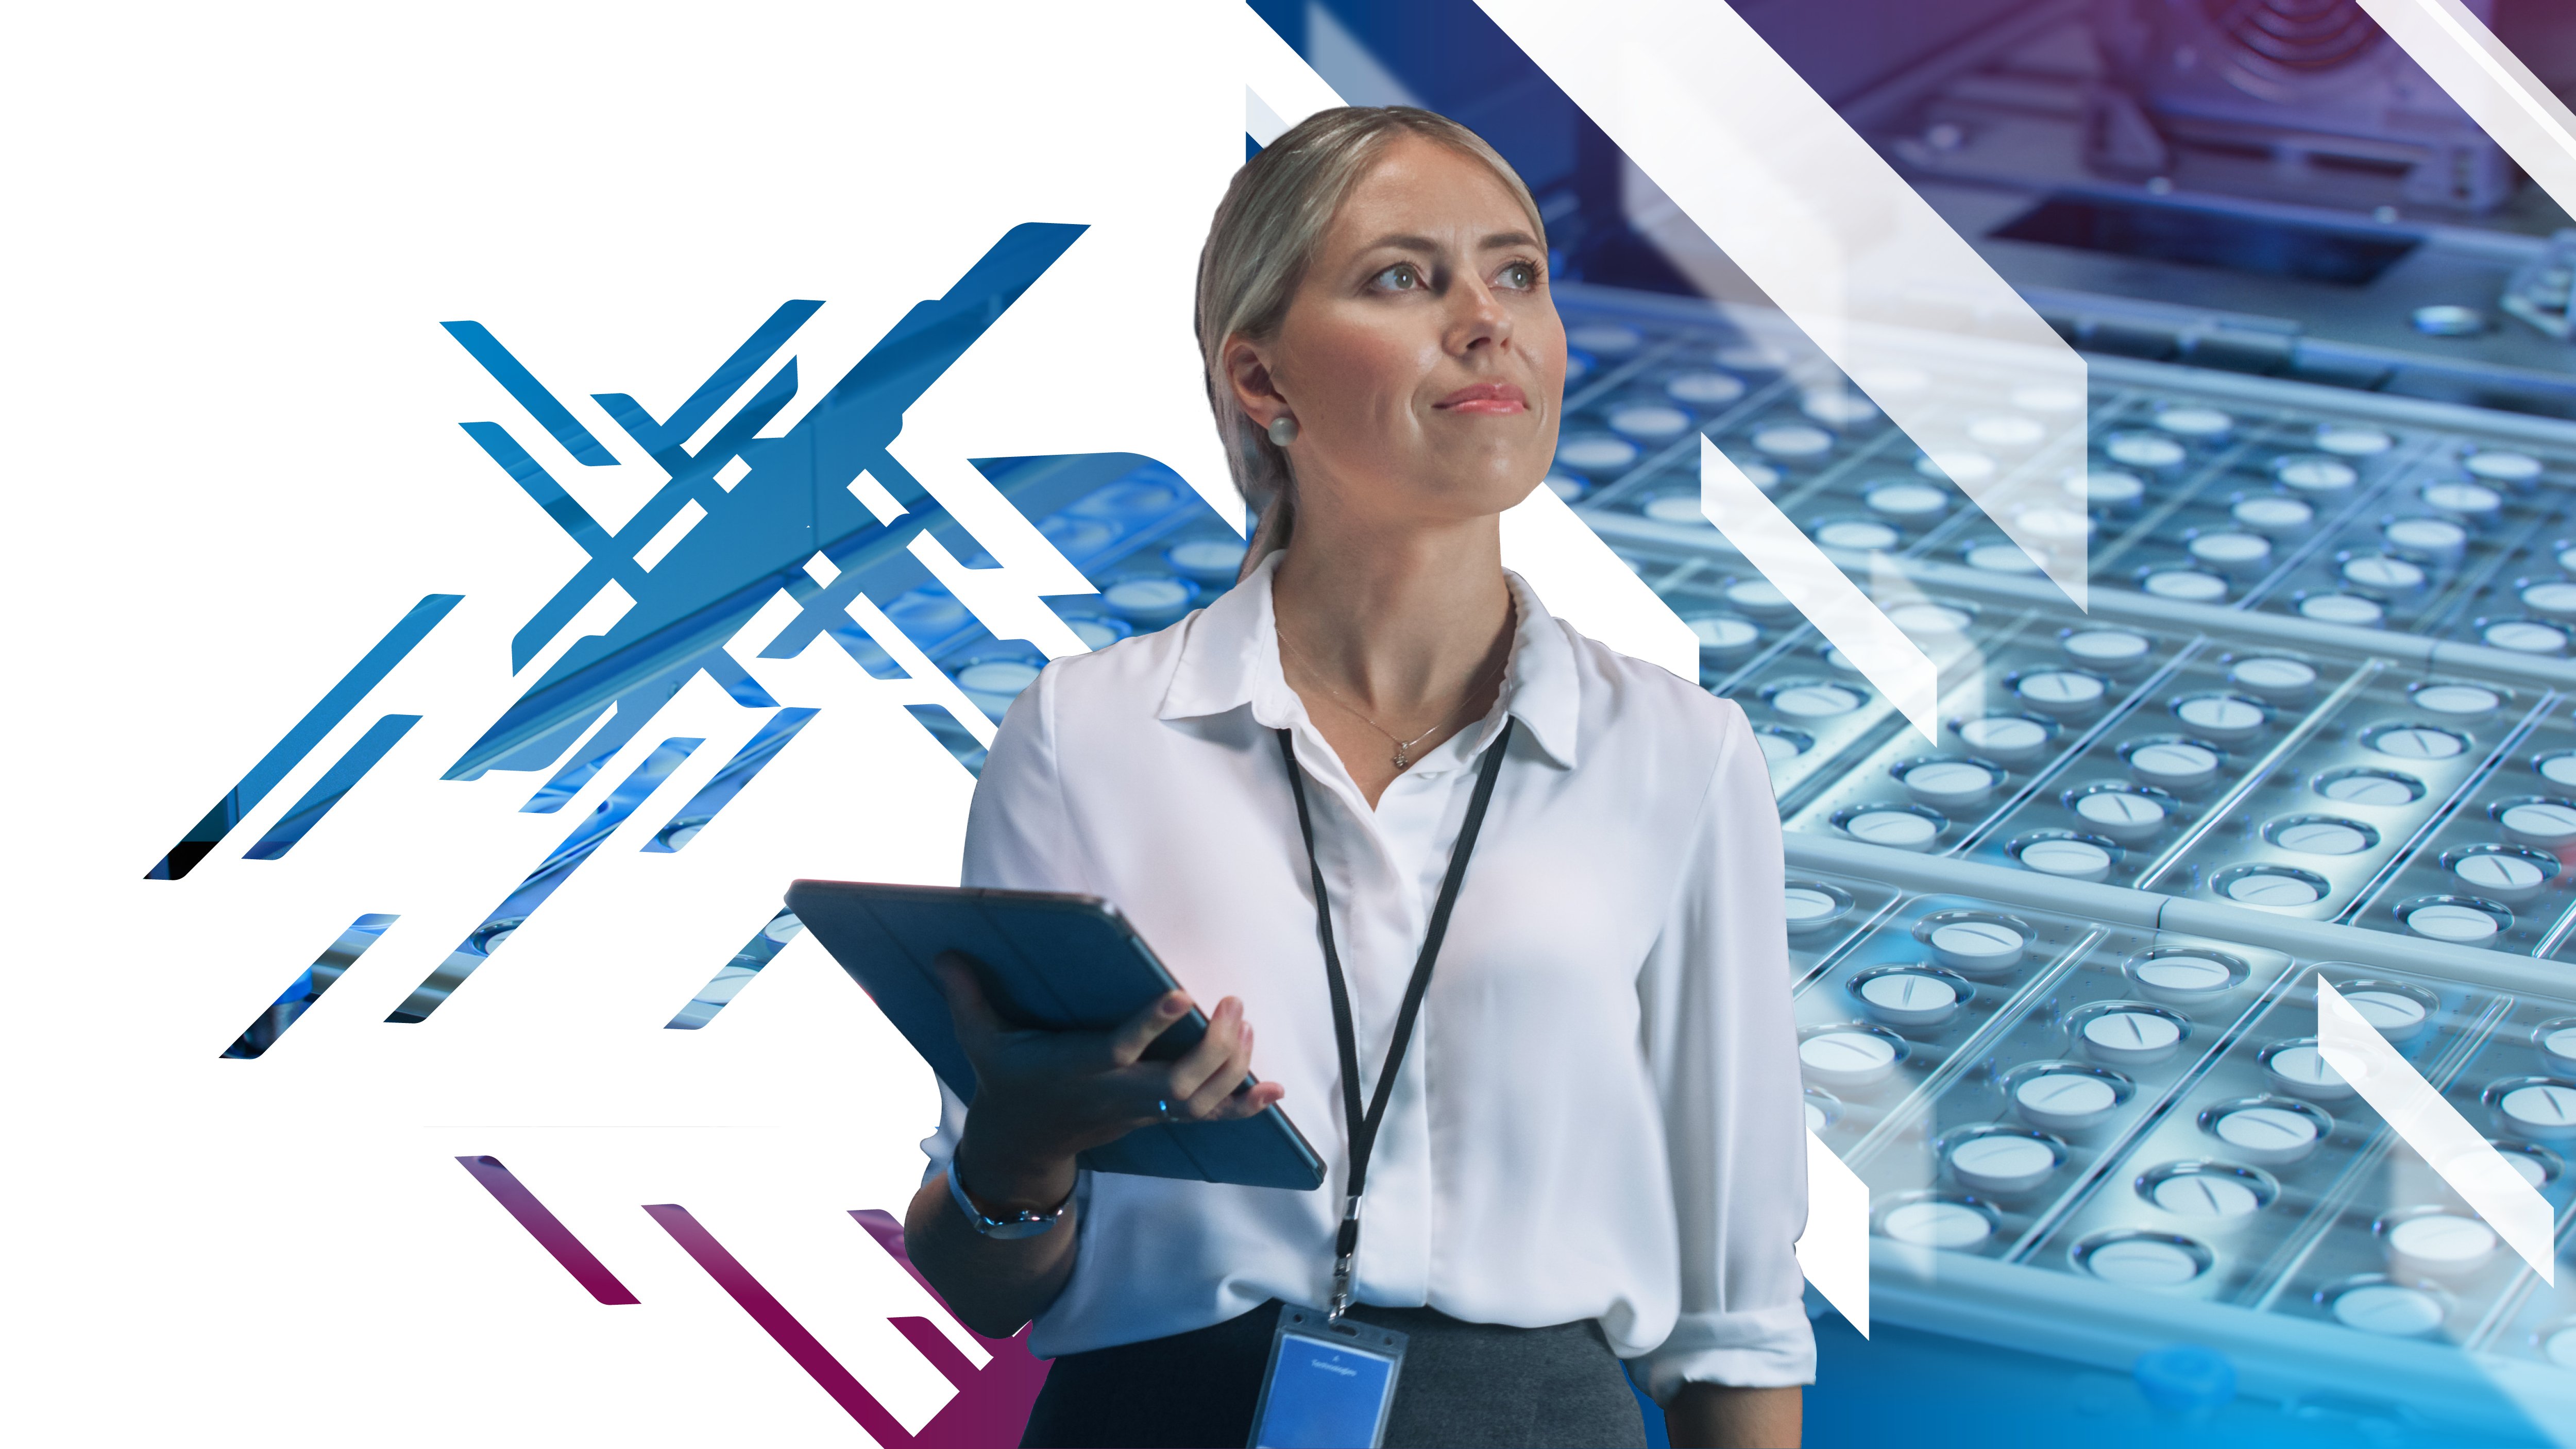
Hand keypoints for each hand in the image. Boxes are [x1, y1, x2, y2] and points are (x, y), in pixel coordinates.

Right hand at [935, 951, 1286, 1209]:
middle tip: (1232, 1001)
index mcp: (1077, 1068)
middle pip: (1176, 1082)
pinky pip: (1208, 1119)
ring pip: (1199, 1101)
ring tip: (1245, 1022)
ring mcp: (1139, 1110)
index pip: (1118, 1048)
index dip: (1150, 1025)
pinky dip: (1244, 1107)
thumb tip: (946, 953)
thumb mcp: (979, 1041)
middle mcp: (1115, 1093)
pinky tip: (1275, 1091)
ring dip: (1233, 1066)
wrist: (1021, 1146)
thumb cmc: (1005, 1080)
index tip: (1179, 993)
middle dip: (1213, 1047)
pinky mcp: (1155, 1118)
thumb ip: (968, 998)